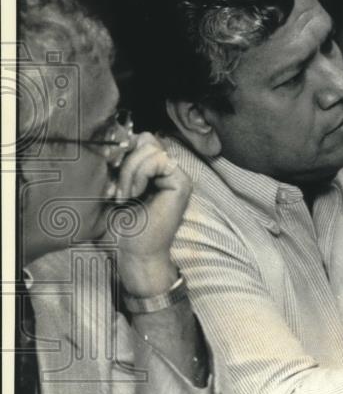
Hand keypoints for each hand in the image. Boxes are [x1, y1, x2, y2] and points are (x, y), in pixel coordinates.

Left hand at [107, 132, 192, 296]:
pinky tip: (134, 194)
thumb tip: (123, 138)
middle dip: (125, 161)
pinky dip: (139, 174)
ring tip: (124, 196)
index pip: (142, 141)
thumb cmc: (121, 230)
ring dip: (130, 171)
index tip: (109, 178)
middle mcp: (169, 171)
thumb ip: (122, 164)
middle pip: (146, 140)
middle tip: (117, 190)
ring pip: (151, 148)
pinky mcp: (182, 183)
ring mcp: (177, 176)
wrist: (132, 255)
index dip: (123, 151)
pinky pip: (159, 160)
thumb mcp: (115, 188)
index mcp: (154, 171)